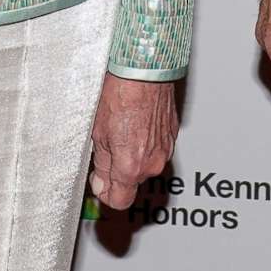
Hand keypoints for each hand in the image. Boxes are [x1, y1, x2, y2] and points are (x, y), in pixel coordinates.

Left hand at [89, 75, 179, 210]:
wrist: (144, 69)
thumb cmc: (120, 93)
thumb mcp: (98, 133)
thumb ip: (101, 165)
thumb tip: (101, 182)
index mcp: (131, 166)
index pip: (119, 200)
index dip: (106, 193)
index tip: (99, 181)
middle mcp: (152, 162)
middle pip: (132, 182)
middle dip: (119, 170)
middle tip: (106, 147)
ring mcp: (165, 148)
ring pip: (145, 165)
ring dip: (134, 155)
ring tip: (121, 130)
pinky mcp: (172, 135)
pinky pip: (157, 149)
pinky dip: (146, 142)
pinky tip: (135, 123)